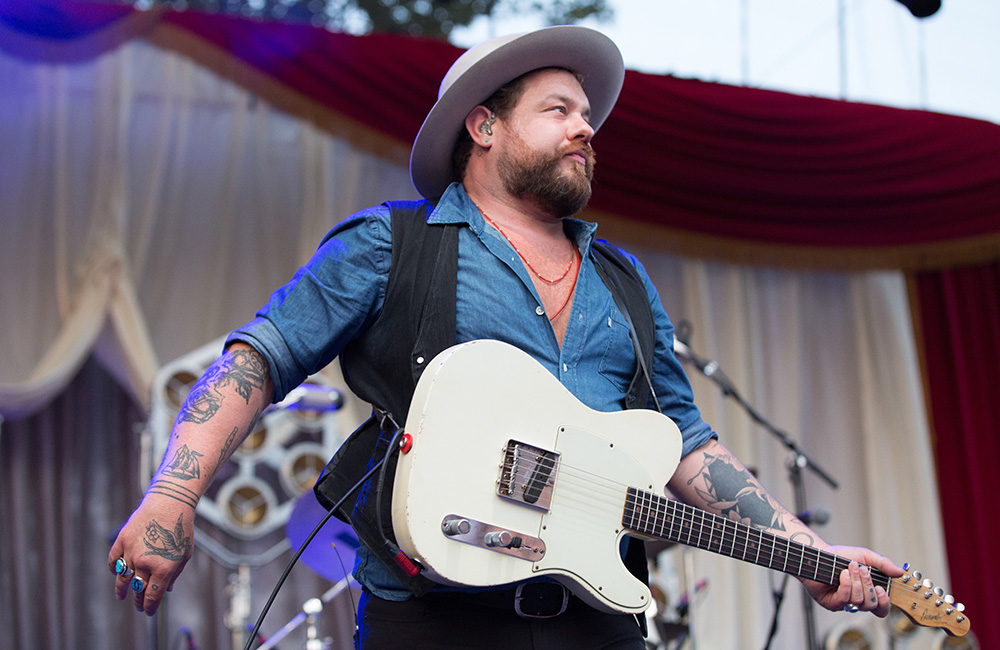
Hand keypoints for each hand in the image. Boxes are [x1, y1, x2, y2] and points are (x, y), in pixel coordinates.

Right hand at [108, 496, 194, 615]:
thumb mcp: (184, 554)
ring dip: (121, 590)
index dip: (149, 607)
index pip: (152, 596)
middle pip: (137, 589)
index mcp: (163, 568)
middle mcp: (145, 563)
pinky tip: (117, 574)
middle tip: (139, 605)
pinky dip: (114, 569)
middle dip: (138, 600)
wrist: (169, 504)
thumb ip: (174, 574)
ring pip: (122, 579)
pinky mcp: (122, 541)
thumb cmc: (180, 529)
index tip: (148, 611)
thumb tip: (167, 590)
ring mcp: (131, 552)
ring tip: (121, 596)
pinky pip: (113, 561)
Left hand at [801, 546, 903, 616]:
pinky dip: (846, 585)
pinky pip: (845, 600)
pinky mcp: (831, 603)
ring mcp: (844, 603)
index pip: (881, 609)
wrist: (819, 553)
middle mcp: (857, 600)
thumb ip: (883, 564)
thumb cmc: (841, 556)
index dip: (884, 603)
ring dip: (855, 582)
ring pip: (858, 601)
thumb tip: (900, 572)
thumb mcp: (865, 556)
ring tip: (849, 568)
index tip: (882, 589)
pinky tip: (842, 575)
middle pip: (871, 605)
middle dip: (868, 586)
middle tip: (861, 570)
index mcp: (868, 592)